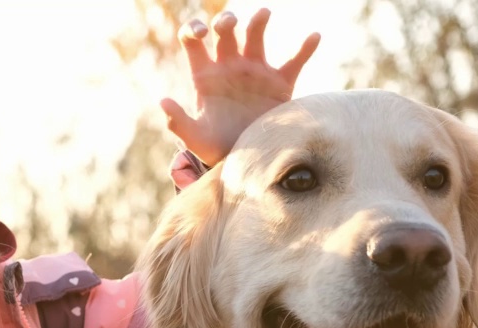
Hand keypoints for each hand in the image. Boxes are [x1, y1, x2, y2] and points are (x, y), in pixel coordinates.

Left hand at [161, 8, 319, 166]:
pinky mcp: (280, 84)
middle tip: (229, 26)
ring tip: (263, 15)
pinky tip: (314, 37)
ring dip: (258, 22)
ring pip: (256, 37)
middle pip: (225, 32)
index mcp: (205, 75)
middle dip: (226, 22)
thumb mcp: (195, 138)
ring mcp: (255, 72)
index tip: (202, 35)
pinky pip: (294, 62)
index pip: (193, 41)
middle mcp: (229, 67)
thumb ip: (178, 122)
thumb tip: (163, 102)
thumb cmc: (216, 147)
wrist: (246, 162)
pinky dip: (305, 49)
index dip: (194, 30)